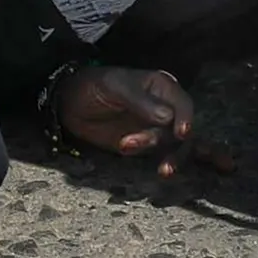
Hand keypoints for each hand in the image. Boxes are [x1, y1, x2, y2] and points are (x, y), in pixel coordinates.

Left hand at [55, 63, 198, 169]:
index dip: (185, 118)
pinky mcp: (147, 145)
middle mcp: (166, 107)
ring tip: (148, 162)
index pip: (182, 104)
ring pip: (173, 145)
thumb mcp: (115, 86)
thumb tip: (167, 117)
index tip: (182, 133)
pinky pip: (161, 156)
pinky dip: (162, 163)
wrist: (71, 104)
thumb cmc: (95, 85)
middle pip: (182, 129)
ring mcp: (157, 128)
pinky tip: (160, 172)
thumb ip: (141, 100)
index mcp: (162, 87)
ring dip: (165, 155)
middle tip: (158, 157)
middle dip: (172, 144)